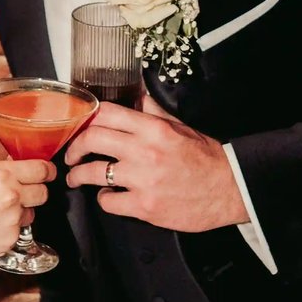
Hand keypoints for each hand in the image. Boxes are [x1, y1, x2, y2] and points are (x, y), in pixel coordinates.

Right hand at [0, 158, 52, 274]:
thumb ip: (0, 176)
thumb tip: (18, 172)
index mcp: (1, 174)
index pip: (42, 169)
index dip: (47, 172)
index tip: (47, 173)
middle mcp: (12, 195)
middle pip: (43, 192)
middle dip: (35, 192)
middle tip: (20, 194)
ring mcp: (13, 220)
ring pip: (32, 213)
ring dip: (22, 212)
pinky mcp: (11, 240)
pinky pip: (20, 231)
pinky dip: (10, 229)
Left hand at [64, 92, 246, 231]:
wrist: (231, 189)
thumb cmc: (207, 159)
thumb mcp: (181, 127)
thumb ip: (154, 112)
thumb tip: (136, 95)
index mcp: (153, 128)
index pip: (106, 113)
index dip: (85, 118)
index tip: (78, 126)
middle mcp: (144, 151)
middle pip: (91, 139)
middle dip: (74, 147)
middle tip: (70, 154)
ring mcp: (143, 180)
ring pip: (92, 173)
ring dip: (78, 175)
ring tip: (76, 178)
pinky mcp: (145, 206)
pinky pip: (108, 201)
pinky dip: (104, 199)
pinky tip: (109, 196)